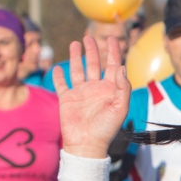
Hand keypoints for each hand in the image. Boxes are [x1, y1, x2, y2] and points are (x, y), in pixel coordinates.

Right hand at [53, 33, 130, 158]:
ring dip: (76, 57)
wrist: (86, 143)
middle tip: (90, 37)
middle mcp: (95, 88)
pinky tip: (57, 68)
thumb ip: (122, 87)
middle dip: (93, 50)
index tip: (113, 38)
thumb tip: (121, 66)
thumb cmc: (106, 128)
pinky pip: (61, 84)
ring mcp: (81, 92)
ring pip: (78, 70)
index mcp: (110, 89)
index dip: (113, 52)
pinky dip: (58, 76)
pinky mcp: (67, 98)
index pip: (113, 66)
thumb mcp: (120, 108)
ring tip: (76, 43)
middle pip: (94, 64)